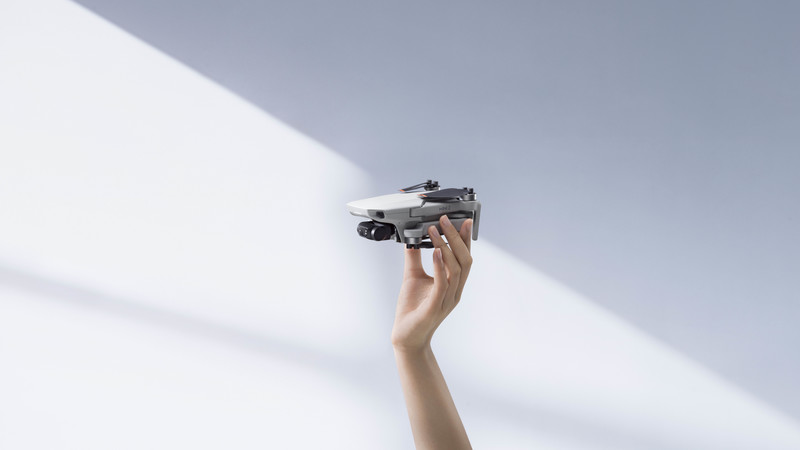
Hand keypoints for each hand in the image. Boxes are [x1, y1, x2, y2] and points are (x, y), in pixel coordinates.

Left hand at [391, 215, 473, 351]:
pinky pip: (442, 283)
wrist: (406, 336)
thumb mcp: (413, 277)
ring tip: (434, 231)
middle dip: (457, 238)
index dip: (465, 239)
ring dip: (445, 247)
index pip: (464, 257)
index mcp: (453, 284)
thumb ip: (414, 258)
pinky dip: (439, 265)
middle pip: (465, 260)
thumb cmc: (412, 310)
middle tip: (445, 220)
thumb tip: (411, 238)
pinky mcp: (435, 306)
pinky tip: (433, 251)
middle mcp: (454, 291)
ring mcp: (447, 299)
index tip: (463, 220)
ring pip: (456, 269)